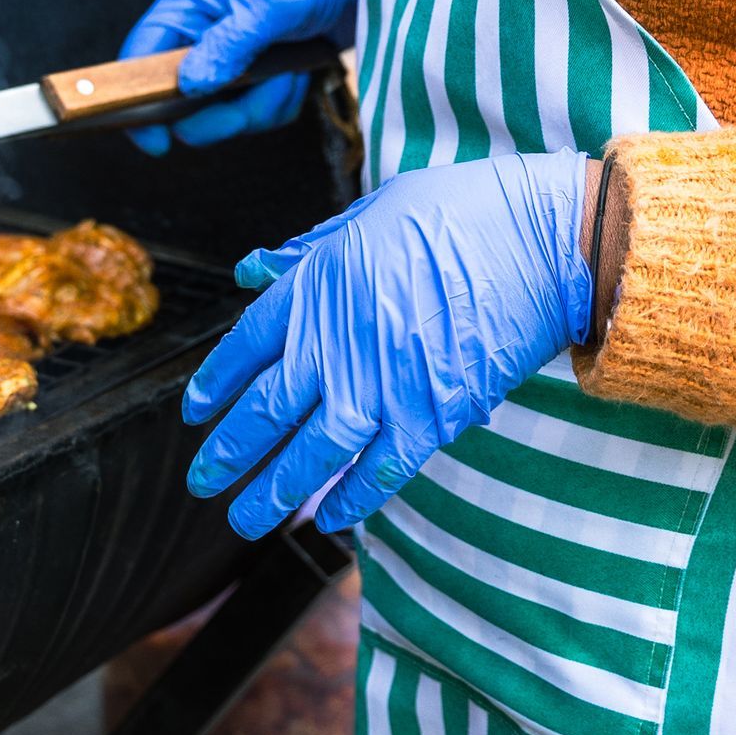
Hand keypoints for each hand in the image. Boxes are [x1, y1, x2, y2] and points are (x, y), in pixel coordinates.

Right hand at [118, 0, 367, 153]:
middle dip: (223, 110)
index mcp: (188, 3)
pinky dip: (281, 99)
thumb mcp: (270, 7)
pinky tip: (301, 73)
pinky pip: (256, 110)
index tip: (156, 143)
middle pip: (182, 98)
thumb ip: (227, 47)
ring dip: (262, 103)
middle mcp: (201, 30)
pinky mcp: (261, 73)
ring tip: (290, 72)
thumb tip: (189, 87)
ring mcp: (231, 55)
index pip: (140, 56)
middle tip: (250, 106)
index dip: (138, 100)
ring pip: (224, 111)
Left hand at [183, 152, 591, 536]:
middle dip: (228, 454)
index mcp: (316, 286)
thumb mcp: (369, 213)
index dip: (215, 385)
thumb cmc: (460, 212)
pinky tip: (328, 518)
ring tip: (244, 521)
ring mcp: (382, 385)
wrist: (539, 242)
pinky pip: (379, 471)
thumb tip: (252, 268)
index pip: (244, 348)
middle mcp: (336, 342)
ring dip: (273, 492)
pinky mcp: (431, 416)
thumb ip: (307, 251)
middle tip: (203, 482)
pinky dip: (351, 499)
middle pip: (265, 411)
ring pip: (311, 454)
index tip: (196, 413)